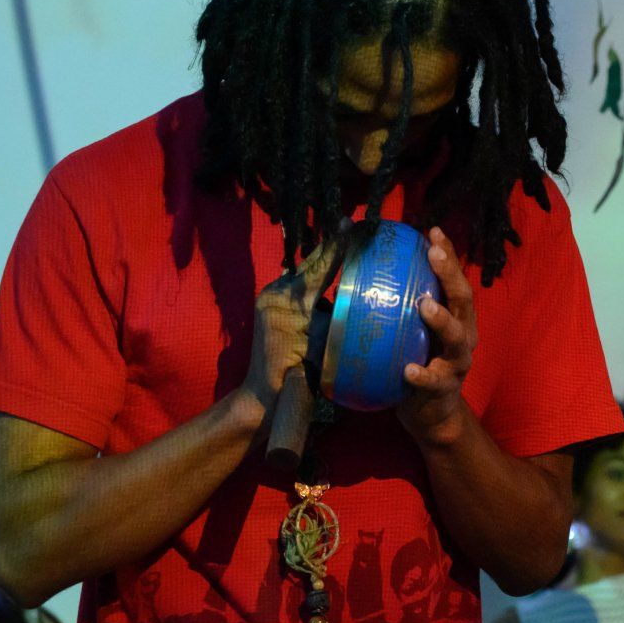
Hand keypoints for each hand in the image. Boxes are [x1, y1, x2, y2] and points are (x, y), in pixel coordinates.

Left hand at [241, 235, 340, 416]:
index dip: (338, 245)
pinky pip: (299, 290)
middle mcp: (275, 294)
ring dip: (324, 265)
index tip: (352, 224)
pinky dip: (316, 283)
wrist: (264, 398)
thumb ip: (338, 317)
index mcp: (288, 301)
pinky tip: (334, 280)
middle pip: (309, 266)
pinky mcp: (271, 308)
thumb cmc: (296, 378)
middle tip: (353, 228)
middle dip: (332, 250)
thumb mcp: (324, 344)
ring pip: (304, 276)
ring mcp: (271, 300)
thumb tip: (359, 296)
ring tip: (348, 250)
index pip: (319, 266)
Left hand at [396, 228, 476, 444]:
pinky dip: (422, 375)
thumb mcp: (409, 334)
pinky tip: (408, 369)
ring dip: (442, 319)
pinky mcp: (445, 390)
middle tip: (433, 255)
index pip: (454, 280)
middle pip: (463, 300)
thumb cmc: (415, 364)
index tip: (432, 232)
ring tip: (424, 305)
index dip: (448, 255)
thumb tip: (354, 278)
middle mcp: (464, 336)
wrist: (432, 416)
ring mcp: (456, 364)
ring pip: (457, 337)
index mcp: (456, 318)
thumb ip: (396, 310)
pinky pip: (433, 381)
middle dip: (450, 275)